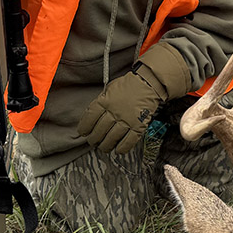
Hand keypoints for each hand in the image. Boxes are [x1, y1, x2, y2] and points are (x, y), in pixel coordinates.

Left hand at [76, 43, 190, 154]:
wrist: (148, 83)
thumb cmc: (129, 85)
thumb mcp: (109, 88)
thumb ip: (101, 102)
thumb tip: (93, 116)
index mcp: (104, 101)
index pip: (90, 118)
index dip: (85, 128)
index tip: (83, 133)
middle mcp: (114, 112)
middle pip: (99, 130)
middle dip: (94, 139)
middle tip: (93, 142)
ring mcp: (127, 119)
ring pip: (112, 138)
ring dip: (106, 145)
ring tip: (104, 147)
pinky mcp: (138, 125)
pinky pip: (129, 140)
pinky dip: (123, 147)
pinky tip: (118, 150)